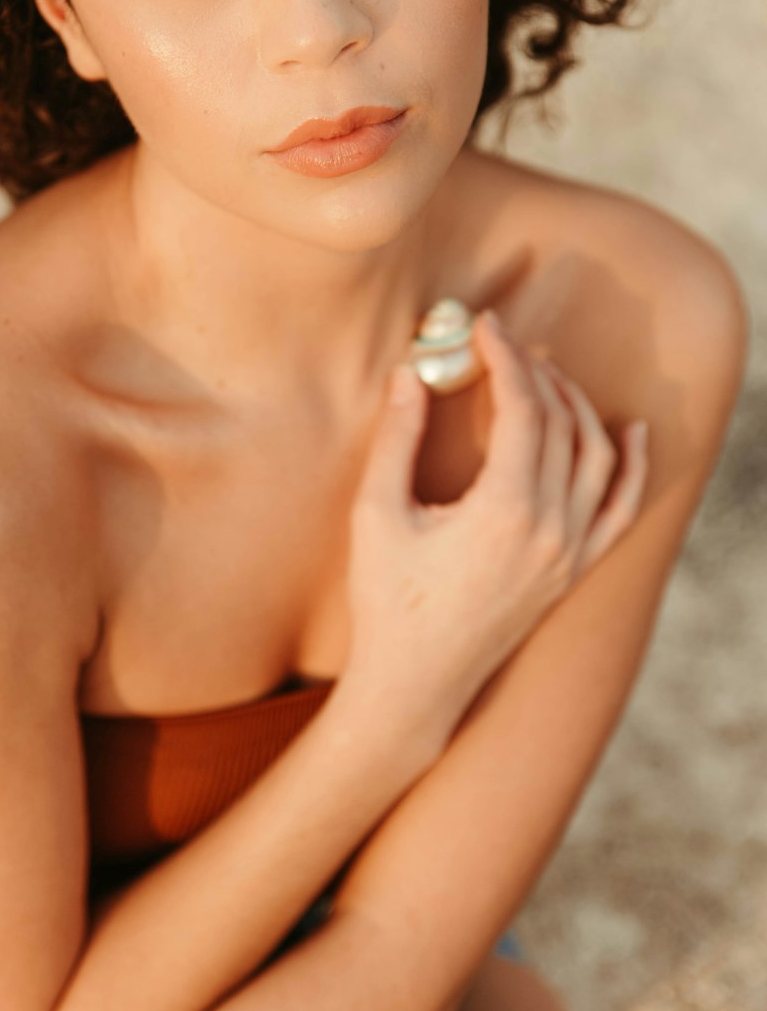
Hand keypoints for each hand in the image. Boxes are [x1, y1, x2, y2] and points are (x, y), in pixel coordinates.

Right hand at [341, 310, 648, 750]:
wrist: (415, 683)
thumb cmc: (388, 600)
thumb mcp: (378, 513)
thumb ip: (398, 438)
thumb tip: (407, 373)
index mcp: (506, 510)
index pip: (524, 409)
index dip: (506, 358)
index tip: (485, 326)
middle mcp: (552, 529)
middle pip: (562, 425)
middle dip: (536, 373)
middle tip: (504, 345)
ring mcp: (569, 553)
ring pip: (598, 458)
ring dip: (577, 407)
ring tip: (545, 374)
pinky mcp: (573, 572)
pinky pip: (621, 510)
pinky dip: (632, 467)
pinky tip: (632, 432)